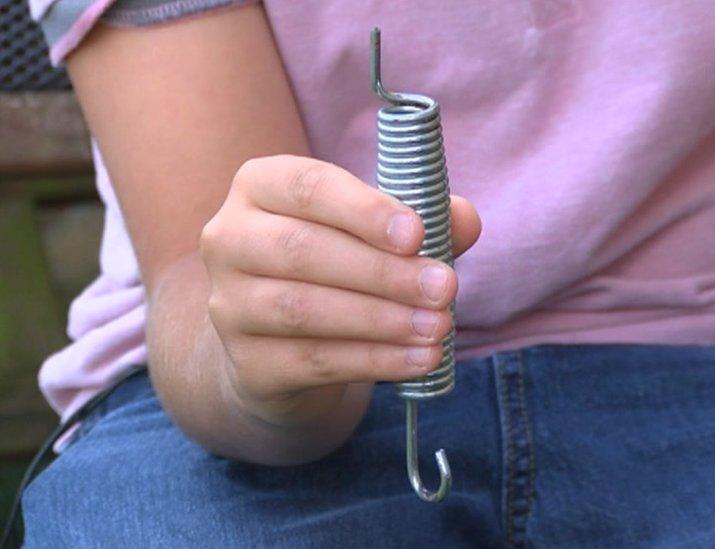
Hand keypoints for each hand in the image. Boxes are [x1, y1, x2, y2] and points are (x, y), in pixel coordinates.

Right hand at [199, 155, 480, 425]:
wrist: (285, 346)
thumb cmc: (340, 266)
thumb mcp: (378, 233)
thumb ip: (424, 219)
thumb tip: (465, 220)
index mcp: (259, 186)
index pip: (306, 186)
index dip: (363, 210)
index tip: (417, 234)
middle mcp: (229, 239)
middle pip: (302, 251)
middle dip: (383, 272)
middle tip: (445, 288)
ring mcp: (228, 305)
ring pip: (304, 310)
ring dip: (382, 320)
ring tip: (439, 327)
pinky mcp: (247, 364)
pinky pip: (314, 360)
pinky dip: (375, 360)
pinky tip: (420, 360)